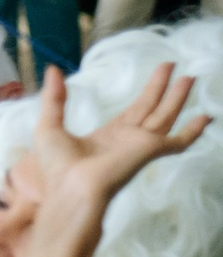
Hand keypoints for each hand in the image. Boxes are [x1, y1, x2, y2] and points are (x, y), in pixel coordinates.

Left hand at [27, 61, 209, 209]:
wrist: (69, 191)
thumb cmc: (56, 167)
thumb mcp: (50, 125)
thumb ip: (55, 98)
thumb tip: (53, 70)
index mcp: (108, 137)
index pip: (133, 111)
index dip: (146, 93)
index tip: (157, 77)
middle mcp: (128, 140)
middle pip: (151, 108)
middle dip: (162, 87)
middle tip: (173, 65)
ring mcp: (140, 145)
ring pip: (165, 116)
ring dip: (177, 97)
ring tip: (189, 77)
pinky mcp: (149, 151)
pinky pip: (177, 141)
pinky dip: (193, 131)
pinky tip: (206, 117)